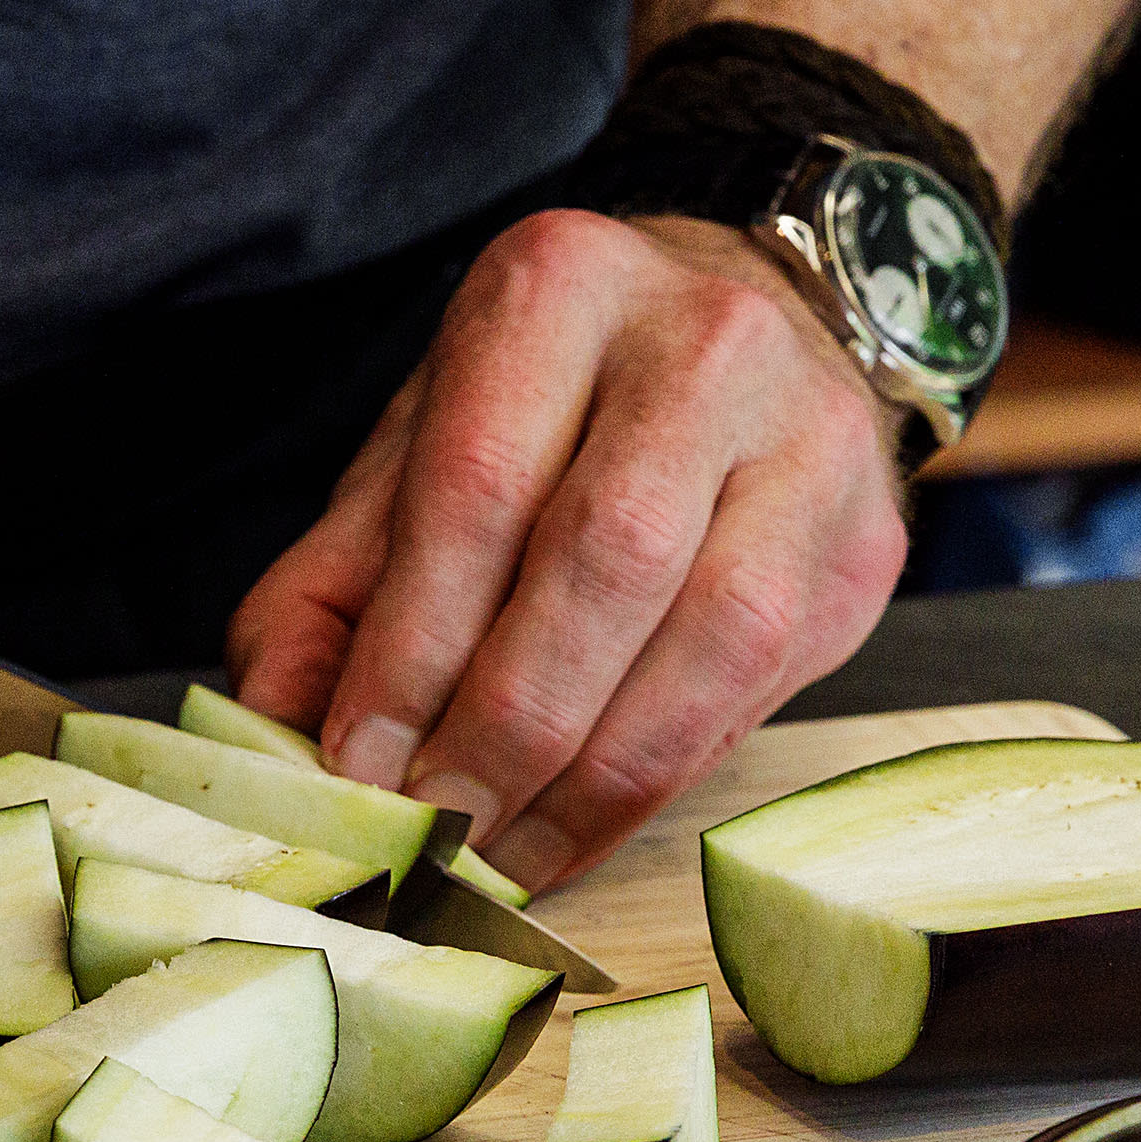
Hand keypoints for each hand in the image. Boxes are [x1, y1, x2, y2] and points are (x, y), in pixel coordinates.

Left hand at [227, 209, 910, 893]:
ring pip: (710, 638)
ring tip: (498, 853)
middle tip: (430, 832)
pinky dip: (658, 783)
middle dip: (505, 724)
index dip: (413, 647)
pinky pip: (759, 690)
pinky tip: (576, 827)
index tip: (358, 768)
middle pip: (605, 559)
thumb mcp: (422, 447)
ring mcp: (812, 442)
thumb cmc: (553, 408)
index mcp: (561, 288)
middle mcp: (706, 343)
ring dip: (591, 778)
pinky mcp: (865, 546)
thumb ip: (335, 581)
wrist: (750, 331)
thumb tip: (275, 734)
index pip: (478, 487)